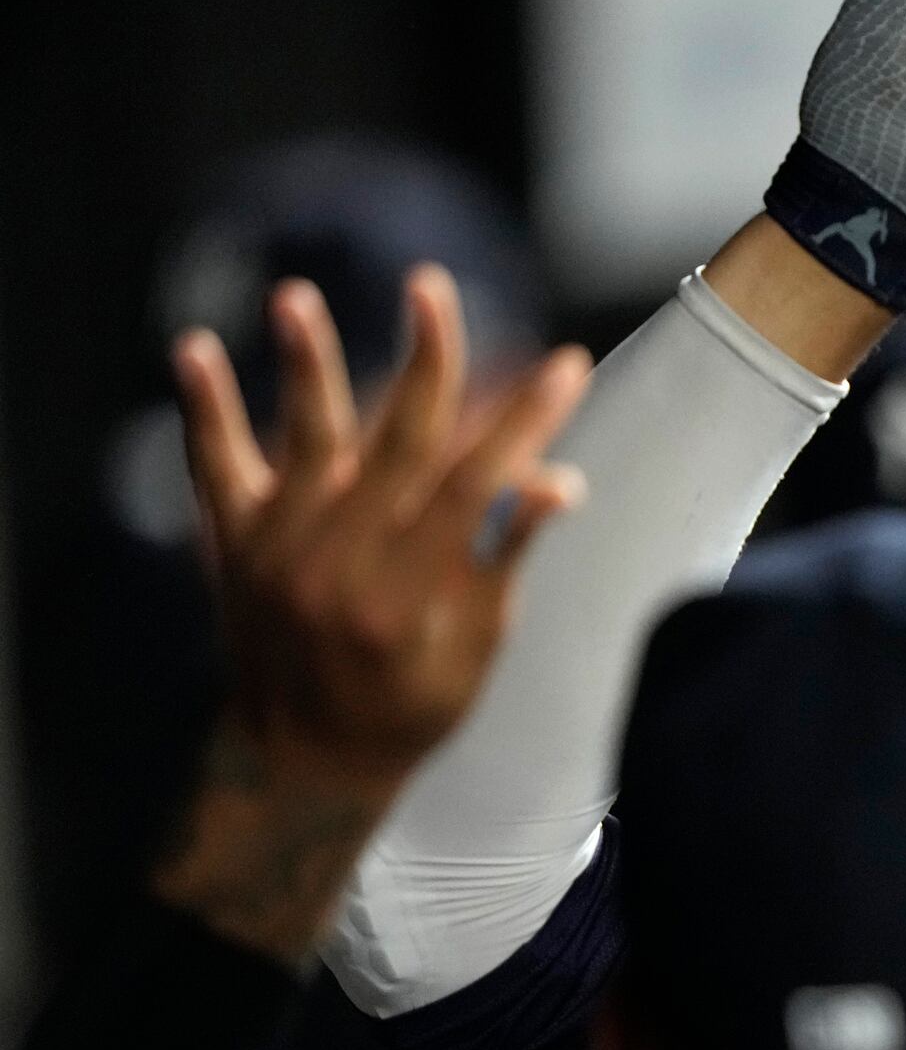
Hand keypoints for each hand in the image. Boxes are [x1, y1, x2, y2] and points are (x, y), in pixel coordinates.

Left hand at [153, 268, 592, 959]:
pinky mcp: (233, 544)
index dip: (522, 423)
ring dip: (302, 367)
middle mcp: (337, 567)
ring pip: (298, 443)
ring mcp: (277, 551)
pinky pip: (215, 467)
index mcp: (406, 599)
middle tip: (434, 289)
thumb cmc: (410, 708)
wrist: (303, 760)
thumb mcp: (475, 649)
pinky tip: (196, 348)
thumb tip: (557, 480)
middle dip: (424, 363)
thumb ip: (506, 558)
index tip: (565, 366)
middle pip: (392, 445)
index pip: (475, 488)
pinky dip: (204, 410)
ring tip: (297, 297)